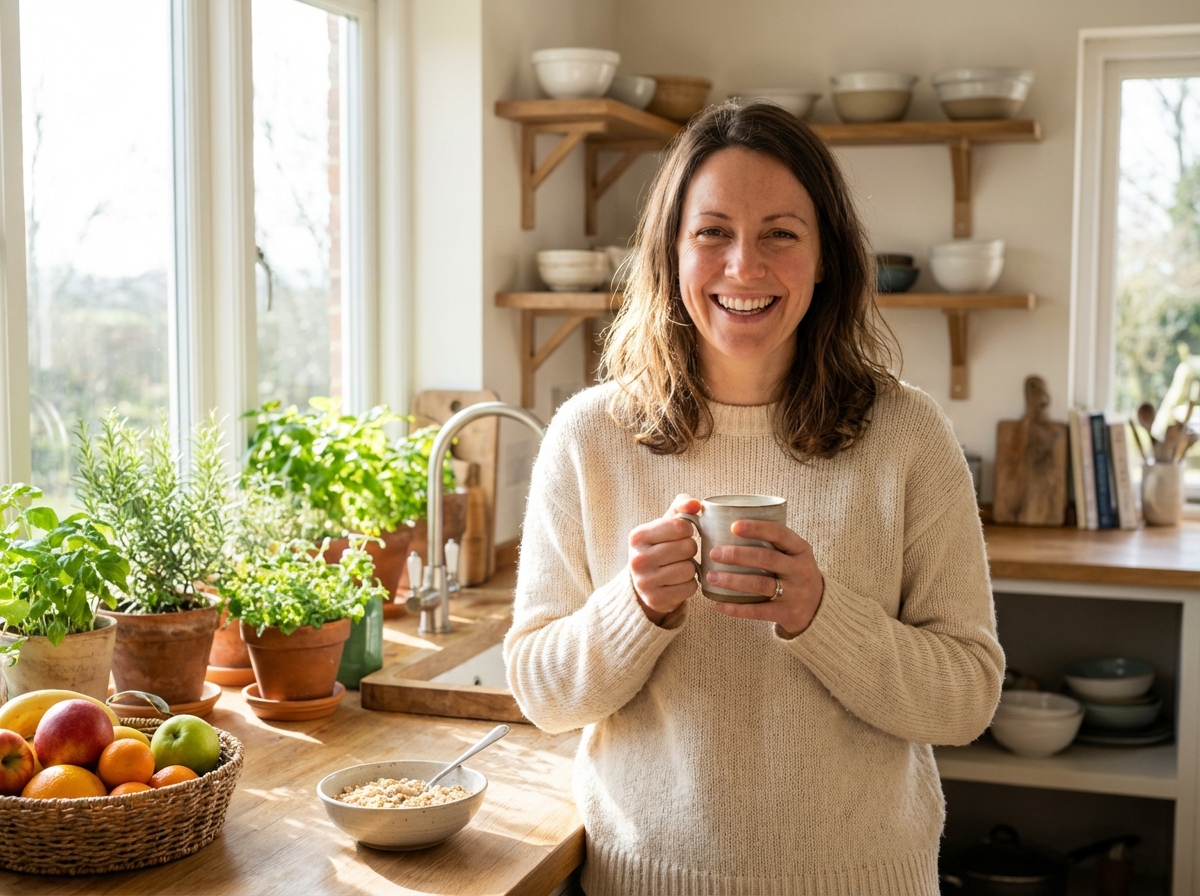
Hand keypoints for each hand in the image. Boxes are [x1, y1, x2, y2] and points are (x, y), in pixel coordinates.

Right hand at [629, 494, 701, 624]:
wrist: (642, 584)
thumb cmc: (659, 547)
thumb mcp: (664, 525)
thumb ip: (681, 507)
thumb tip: (696, 504)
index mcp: (638, 536)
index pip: (681, 526)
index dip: (688, 530)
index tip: (681, 535)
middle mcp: (637, 559)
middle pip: (687, 548)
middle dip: (690, 550)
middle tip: (680, 554)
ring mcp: (644, 582)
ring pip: (689, 569)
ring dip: (690, 568)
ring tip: (678, 567)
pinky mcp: (655, 600)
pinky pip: (690, 588)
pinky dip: (689, 585)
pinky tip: (678, 582)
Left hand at [707, 520, 823, 636]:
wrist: (818, 607)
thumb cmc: (794, 573)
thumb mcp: (793, 554)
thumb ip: (771, 542)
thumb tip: (727, 526)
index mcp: (801, 549)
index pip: (780, 533)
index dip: (757, 528)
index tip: (733, 526)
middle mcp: (801, 570)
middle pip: (766, 559)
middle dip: (737, 555)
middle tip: (713, 553)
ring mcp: (796, 593)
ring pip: (760, 585)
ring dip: (732, 581)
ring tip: (711, 577)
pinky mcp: (788, 613)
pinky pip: (758, 611)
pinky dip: (736, 608)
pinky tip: (718, 604)